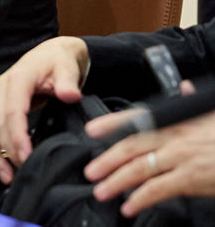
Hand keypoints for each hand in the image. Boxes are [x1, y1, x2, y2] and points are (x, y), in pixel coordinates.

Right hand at [0, 35, 89, 183]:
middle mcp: (0, 88)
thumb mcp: (67, 68)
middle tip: (21, 173)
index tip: (26, 157)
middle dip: (6, 151)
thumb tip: (69, 94)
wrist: (50, 55)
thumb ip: (68, 82)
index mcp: (18, 79)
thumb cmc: (58, 62)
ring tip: (4, 176)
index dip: (17, 137)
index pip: (12, 111)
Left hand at [84, 93, 214, 216]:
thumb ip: (195, 102)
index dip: (113, 124)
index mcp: (179, 121)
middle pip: (131, 147)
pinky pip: (157, 189)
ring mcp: (182, 158)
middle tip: (91, 172)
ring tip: (102, 191)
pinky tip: (129, 206)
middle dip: (107, 160)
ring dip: (116, 181)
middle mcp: (175, 137)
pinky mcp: (191, 179)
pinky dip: (139, 199)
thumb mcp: (213, 113)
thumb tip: (186, 86)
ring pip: (139, 169)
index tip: (92, 130)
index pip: (139, 118)